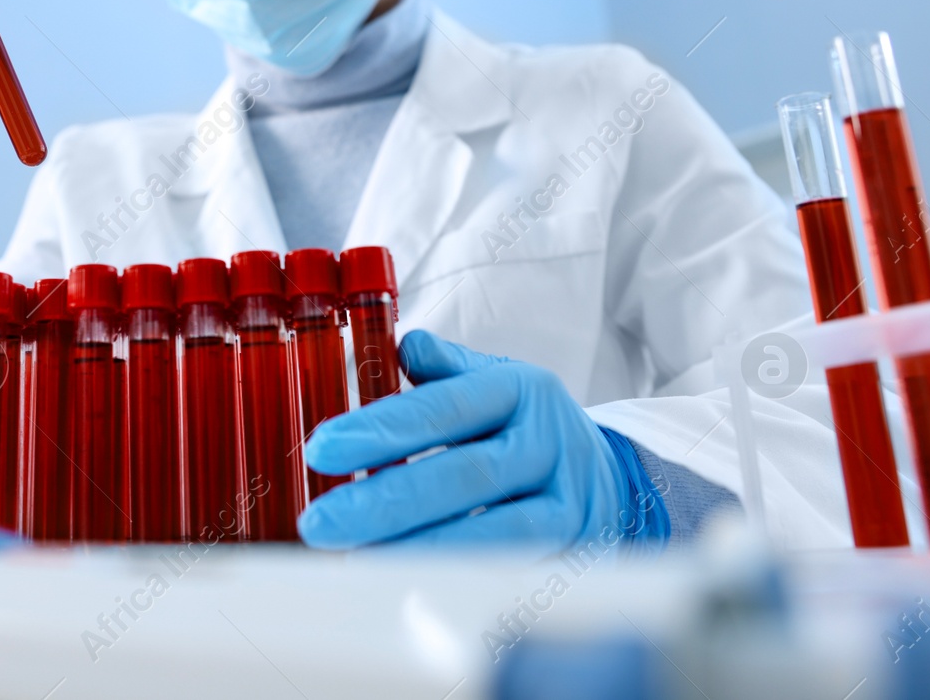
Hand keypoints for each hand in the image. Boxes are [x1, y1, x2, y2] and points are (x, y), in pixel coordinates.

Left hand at [297, 331, 668, 551]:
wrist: (610, 480)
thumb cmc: (526, 428)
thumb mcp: (494, 382)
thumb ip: (445, 369)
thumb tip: (403, 346)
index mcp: (521, 390)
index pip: (443, 409)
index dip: (380, 429)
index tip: (321, 448)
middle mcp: (548, 445)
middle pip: (463, 476)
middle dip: (384, 502)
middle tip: (320, 521)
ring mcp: (566, 504)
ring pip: (491, 533)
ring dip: (416, 549)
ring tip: (352, 557)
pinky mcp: (572, 556)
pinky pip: (509, 571)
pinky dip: (456, 579)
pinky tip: (405, 583)